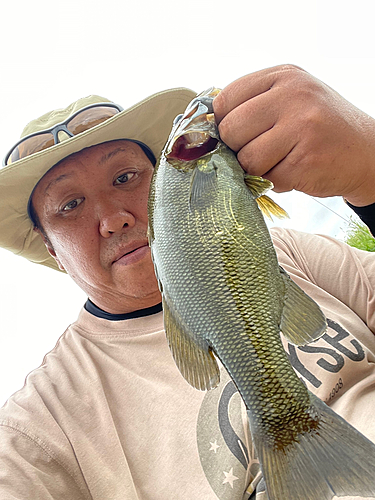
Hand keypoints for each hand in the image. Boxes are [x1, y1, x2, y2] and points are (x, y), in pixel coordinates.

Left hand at [213, 64, 374, 206]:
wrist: (366, 151)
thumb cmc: (320, 127)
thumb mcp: (291, 99)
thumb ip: (254, 104)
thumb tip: (209, 130)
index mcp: (283, 76)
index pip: (225, 99)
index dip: (224, 123)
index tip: (237, 134)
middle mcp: (293, 95)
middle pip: (231, 130)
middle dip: (239, 149)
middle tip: (261, 150)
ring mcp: (301, 127)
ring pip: (247, 159)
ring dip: (258, 169)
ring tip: (281, 160)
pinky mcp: (306, 160)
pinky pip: (268, 179)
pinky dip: (276, 182)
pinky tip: (295, 170)